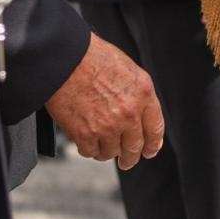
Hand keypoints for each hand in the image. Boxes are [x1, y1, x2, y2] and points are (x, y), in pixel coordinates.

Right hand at [46, 34, 164, 169]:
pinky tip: (85, 141)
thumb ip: (137, 94)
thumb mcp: (128, 70)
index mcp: (143, 93)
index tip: (149, 151)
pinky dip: (88, 149)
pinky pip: (90, 152)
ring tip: (101, 146)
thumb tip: (141, 117)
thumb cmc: (93, 57)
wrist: (65, 58)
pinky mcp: (85, 134)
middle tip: (126, 161)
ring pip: (112, 153)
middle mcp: (129, 112)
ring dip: (107, 151)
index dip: (152, 144)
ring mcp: (108, 125)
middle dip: (130, 157)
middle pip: (135, 147)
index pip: (155, 129)